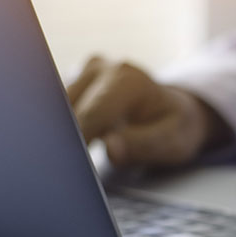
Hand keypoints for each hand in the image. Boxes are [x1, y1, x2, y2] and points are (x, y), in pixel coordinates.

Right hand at [66, 56, 230, 166]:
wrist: (177, 110)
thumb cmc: (177, 127)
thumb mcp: (173, 141)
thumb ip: (143, 145)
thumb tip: (111, 148)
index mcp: (129, 80)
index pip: (91, 115)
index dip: (79, 143)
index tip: (75, 168)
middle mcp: (104, 68)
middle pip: (68, 109)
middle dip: (67, 139)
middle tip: (73, 168)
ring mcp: (87, 71)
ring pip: (57, 108)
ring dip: (63, 133)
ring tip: (77, 156)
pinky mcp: (76, 80)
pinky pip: (58, 106)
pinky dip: (63, 127)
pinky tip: (75, 144)